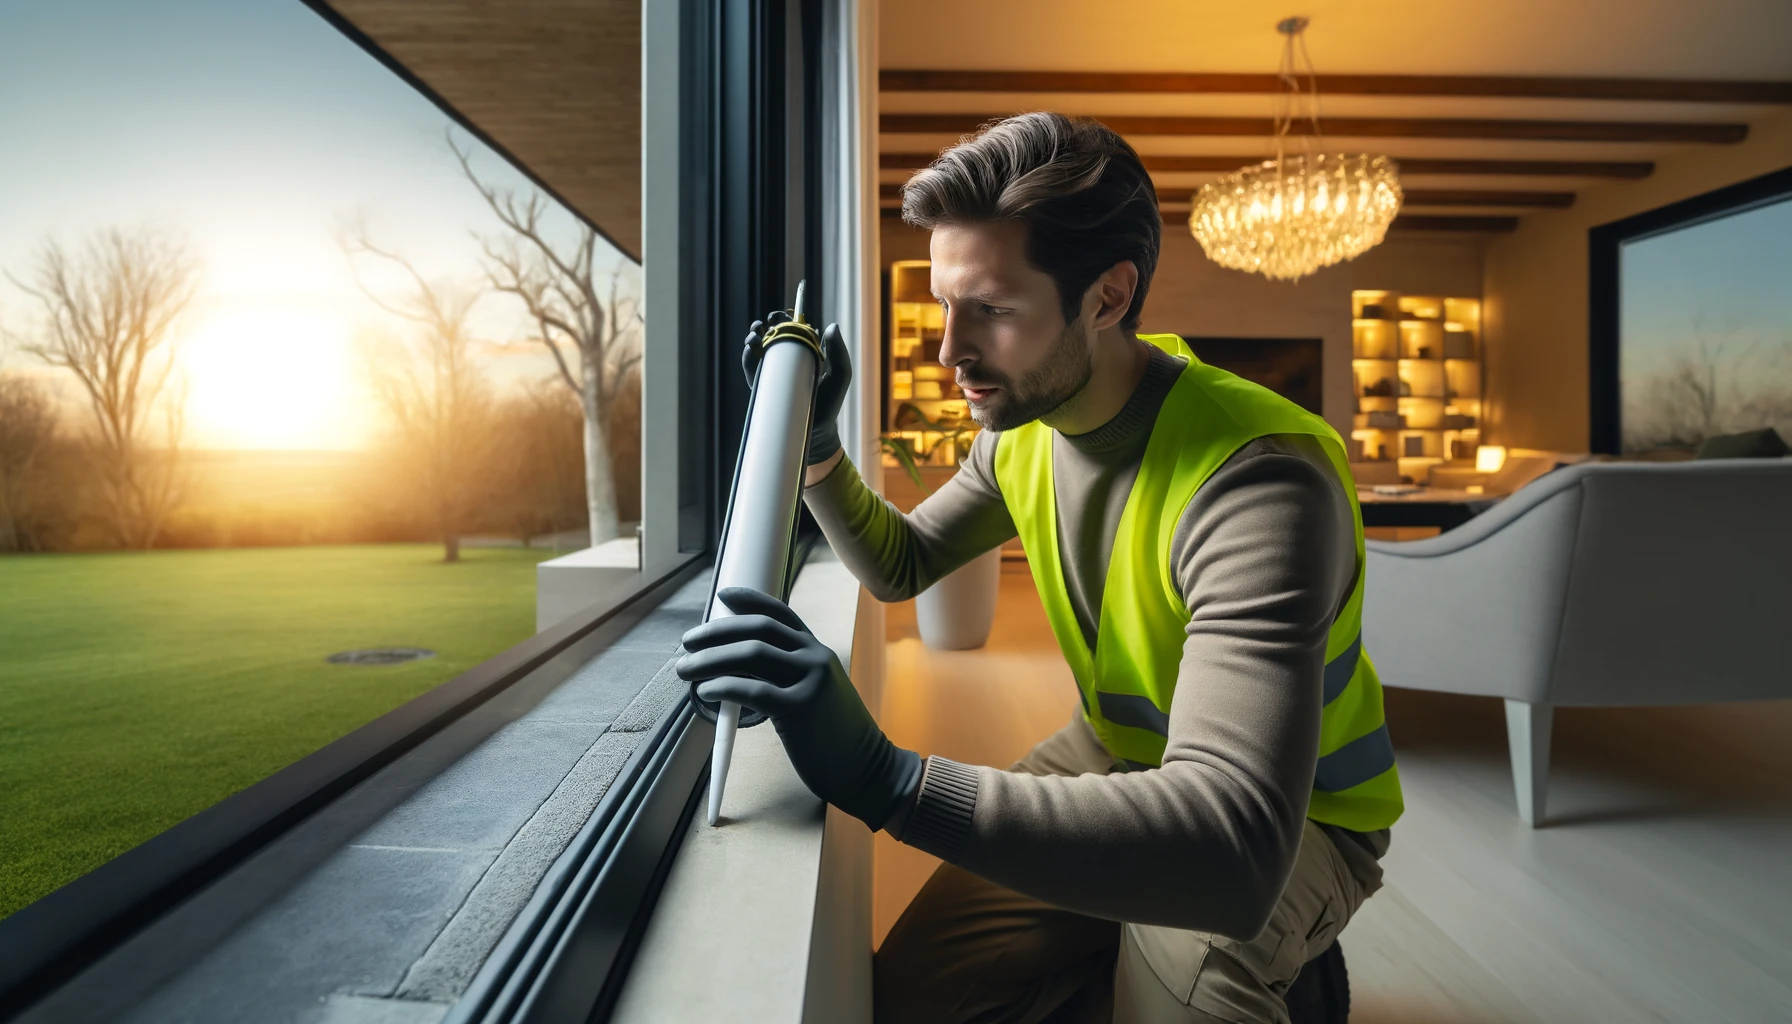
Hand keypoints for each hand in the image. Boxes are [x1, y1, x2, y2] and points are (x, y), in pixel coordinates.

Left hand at [676, 587, 921, 831]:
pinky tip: (706, 692)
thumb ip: (790, 675)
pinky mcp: (800, 709)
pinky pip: (752, 690)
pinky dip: (722, 687)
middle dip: (716, 632)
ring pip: (750, 655)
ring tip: (686, 668)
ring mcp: (810, 680)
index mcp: (817, 651)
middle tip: (688, 642)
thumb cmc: (835, 736)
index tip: (723, 596)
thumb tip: (738, 668)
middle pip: (757, 629)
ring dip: (710, 659)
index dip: (750, 601)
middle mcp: (815, 657)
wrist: (867, 768)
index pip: (781, 613)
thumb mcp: (818, 692)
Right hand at [741, 311, 851, 465]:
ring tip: (755, 335)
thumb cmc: (830, 402)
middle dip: (765, 325)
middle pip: (771, 335)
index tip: (779, 316)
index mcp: (803, 352)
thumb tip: (831, 326)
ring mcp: (772, 372)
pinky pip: (751, 368)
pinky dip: (748, 357)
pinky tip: (751, 351)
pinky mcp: (762, 386)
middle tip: (766, 324)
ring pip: (758, 349)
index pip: (790, 330)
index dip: (783, 320)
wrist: (816, 430)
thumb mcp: (840, 375)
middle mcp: (786, 359)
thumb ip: (839, 352)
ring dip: (753, 337)